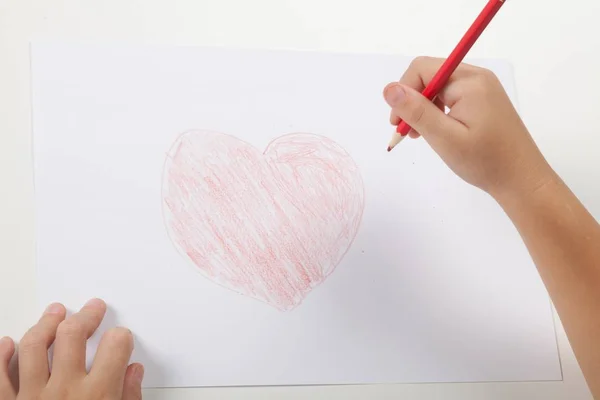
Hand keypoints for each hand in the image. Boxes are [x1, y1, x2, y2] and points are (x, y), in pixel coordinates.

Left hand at [0, 299, 142, 399]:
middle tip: (92, 309)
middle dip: (85, 316)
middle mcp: (64, 391)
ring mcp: (31, 397)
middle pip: (72, 335)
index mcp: (98, 396)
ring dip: (45, 324)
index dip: (121, 337)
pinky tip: (8, 344)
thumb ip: (129, 397)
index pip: (115, 346)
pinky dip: (1, 356)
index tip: (120, 337)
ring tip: (54, 313)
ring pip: (33, 346)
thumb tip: (134, 374)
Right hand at [383, 57, 553, 198]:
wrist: (521, 180)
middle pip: (429, 75)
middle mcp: (477, 77)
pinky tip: (437, 131)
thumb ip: (416, 111)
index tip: (398, 123)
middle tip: (408, 133)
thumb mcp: (444, 138)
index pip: (422, 68)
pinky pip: (451, 96)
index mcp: (469, 81)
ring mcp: (482, 88)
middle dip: (412, 101)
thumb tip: (389, 88)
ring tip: (420, 135)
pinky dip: (437, 111)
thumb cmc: (484, 161)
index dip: (403, 92)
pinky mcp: (483, 101)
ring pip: (438, 87)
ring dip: (423, 108)